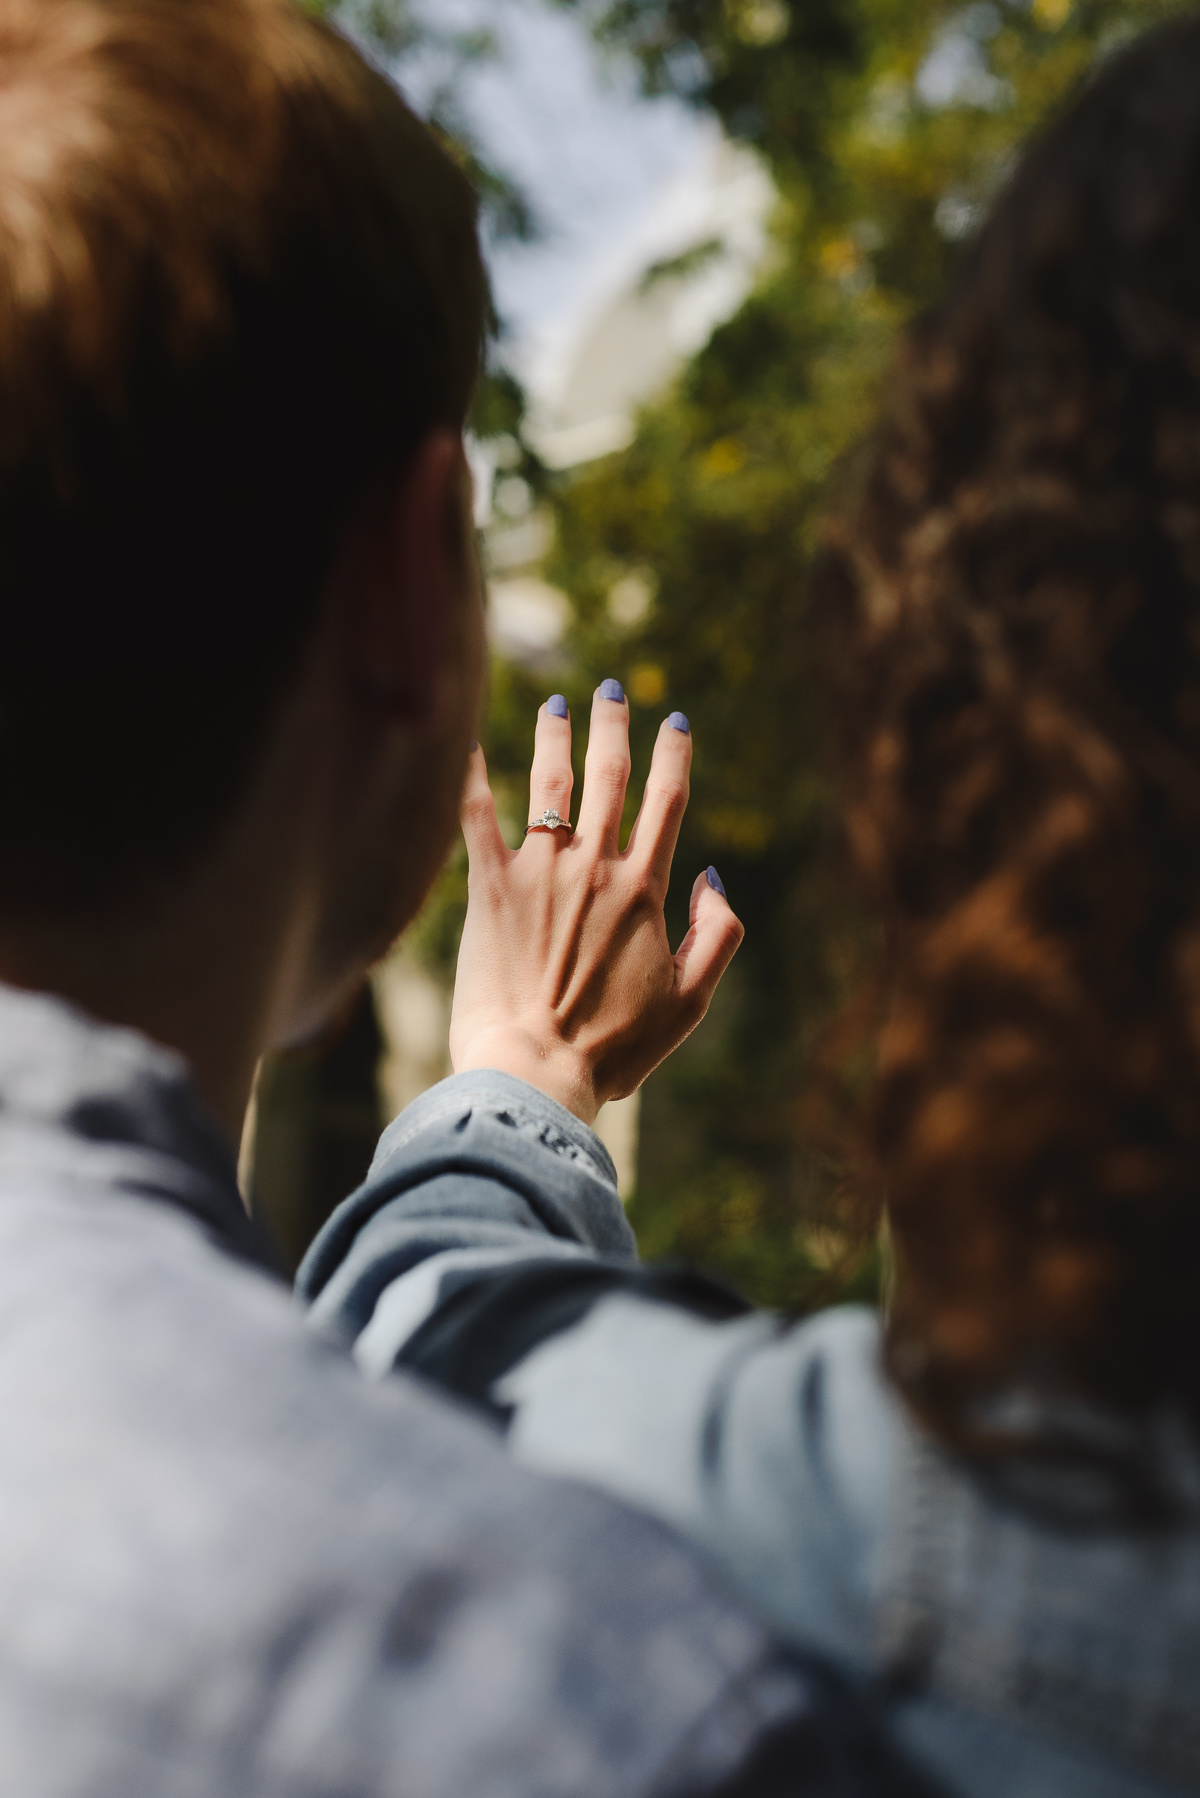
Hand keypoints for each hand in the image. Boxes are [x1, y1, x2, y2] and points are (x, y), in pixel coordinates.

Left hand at [449, 684, 743, 1123]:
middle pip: (608, 777)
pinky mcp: (488, 890)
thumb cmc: (613, 1049)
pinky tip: (462, 744)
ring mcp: (539, 874)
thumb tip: (714, 876)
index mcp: (644, 890)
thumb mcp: (690, 1001)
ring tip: (554, 705)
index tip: (673, 720)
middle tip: (609, 691)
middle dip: (612, 727)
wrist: (536, 1069)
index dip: (673, 755)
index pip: (666, 803)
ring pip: (549, 786)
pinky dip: (467, 778)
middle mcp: (593, 867)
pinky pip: (474, 819)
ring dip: (553, 739)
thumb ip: (718, 934)